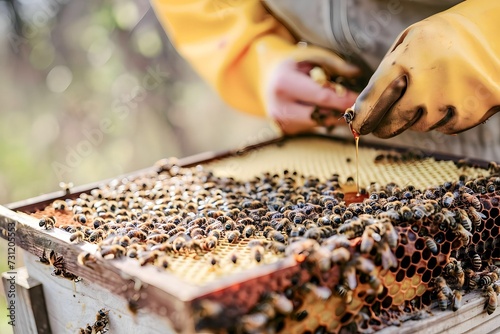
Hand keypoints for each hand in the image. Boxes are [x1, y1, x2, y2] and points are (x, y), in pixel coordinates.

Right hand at [265, 47, 358, 134]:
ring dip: (334, 115)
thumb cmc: (293, 64)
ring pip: (318, 123)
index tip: (363, 99)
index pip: (322, 97)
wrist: (267, 77)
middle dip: (341, 110)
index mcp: (284, 84)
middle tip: (358, 105)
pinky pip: (312, 127)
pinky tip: (326, 108)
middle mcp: (279, 107)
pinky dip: (323, 118)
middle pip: (321, 115)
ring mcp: (280, 122)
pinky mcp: (285, 130)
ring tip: (342, 103)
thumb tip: (357, 74)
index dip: (345, 100)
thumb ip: (335, 65)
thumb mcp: (311, 57)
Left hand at [351, 1, 499, 137]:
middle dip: (385, 125)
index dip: (363, 117)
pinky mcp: (478, 108)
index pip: (374, 100)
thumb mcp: (403, 48)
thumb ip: (381, 79)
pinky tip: (450, 98)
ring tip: (431, 94)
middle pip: (395, 121)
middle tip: (382, 126)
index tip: (357, 127)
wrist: (485, 31)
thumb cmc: (434, 42)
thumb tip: (358, 114)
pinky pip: (448, 128)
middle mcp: (428, 81)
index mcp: (405, 60)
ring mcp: (455, 96)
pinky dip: (446, 119)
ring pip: (422, 126)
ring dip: (420, 117)